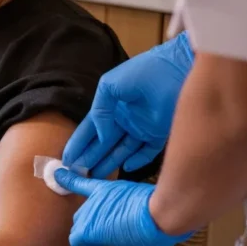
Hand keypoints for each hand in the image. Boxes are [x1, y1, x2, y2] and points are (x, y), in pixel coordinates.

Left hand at [54, 172, 192, 245]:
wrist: (161, 211)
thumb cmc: (164, 205)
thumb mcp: (151, 198)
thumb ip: (150, 203)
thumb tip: (168, 216)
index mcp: (107, 188)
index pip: (83, 185)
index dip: (72, 183)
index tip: (63, 180)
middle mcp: (94, 199)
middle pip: (83, 214)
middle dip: (90, 228)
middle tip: (104, 242)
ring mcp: (90, 214)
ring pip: (80, 230)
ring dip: (91, 244)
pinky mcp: (88, 231)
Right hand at [63, 31, 193, 177]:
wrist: (179, 68)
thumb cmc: (145, 72)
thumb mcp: (111, 85)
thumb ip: (100, 110)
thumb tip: (100, 135)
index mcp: (111, 106)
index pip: (91, 129)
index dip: (79, 144)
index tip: (67, 160)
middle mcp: (124, 119)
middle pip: (104, 143)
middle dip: (90, 158)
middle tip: (78, 175)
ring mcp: (142, 127)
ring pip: (121, 150)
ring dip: (109, 163)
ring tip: (95, 177)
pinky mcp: (159, 134)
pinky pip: (146, 152)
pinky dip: (137, 161)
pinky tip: (126, 168)